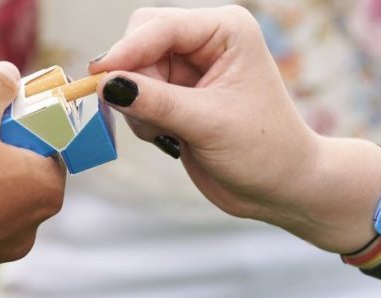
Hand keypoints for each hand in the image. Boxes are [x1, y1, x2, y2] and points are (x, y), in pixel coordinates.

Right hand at [90, 7, 380, 253]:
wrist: (280, 188)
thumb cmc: (263, 151)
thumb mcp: (208, 124)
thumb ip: (155, 102)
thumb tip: (106, 84)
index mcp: (226, 30)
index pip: (160, 26)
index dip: (127, 50)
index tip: (100, 77)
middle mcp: (205, 41)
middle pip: (139, 41)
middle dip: (132, 78)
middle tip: (145, 116)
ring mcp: (189, 67)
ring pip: (131, 70)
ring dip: (137, 104)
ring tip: (169, 133)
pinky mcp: (175, 94)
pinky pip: (135, 95)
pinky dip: (140, 117)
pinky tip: (169, 137)